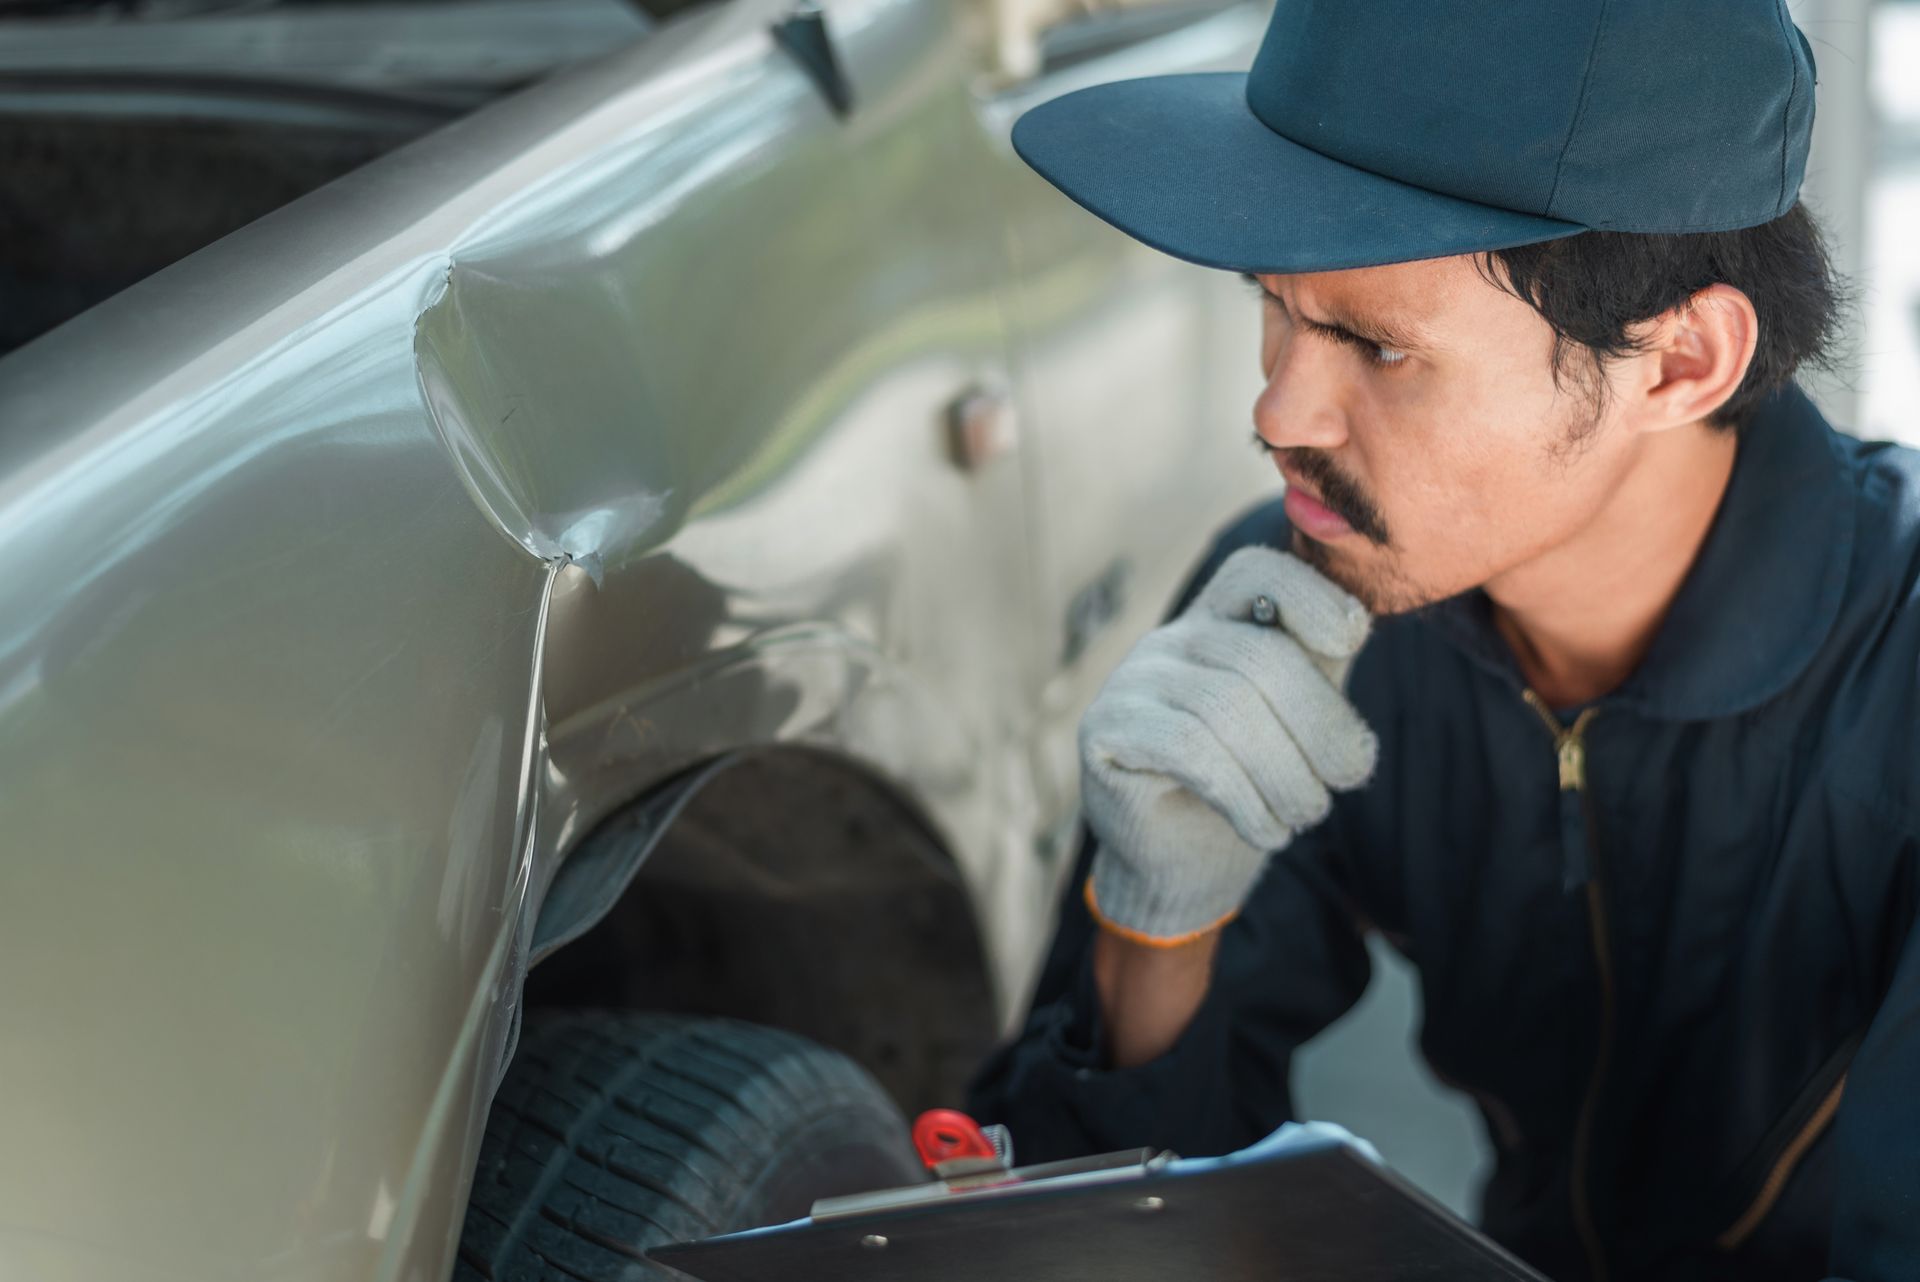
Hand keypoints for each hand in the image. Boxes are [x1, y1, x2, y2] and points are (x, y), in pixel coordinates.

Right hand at [1077, 546, 1375, 942]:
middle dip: (1321, 722)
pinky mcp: (1103, 730)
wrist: (1184, 864)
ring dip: (1286, 774)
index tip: (1351, 643)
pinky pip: (1188, 749)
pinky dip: (1243, 797)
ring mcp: (1130, 681)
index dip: (1311, 595)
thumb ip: (1321, 666)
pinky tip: (1266, 830)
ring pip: (1227, 708)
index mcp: (1218, 623)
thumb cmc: (1251, 787)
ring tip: (1307, 813)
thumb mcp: (1300, 720)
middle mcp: (1169, 641)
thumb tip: (1355, 623)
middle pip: (1259, 656)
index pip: (1257, 574)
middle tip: (1351, 777)